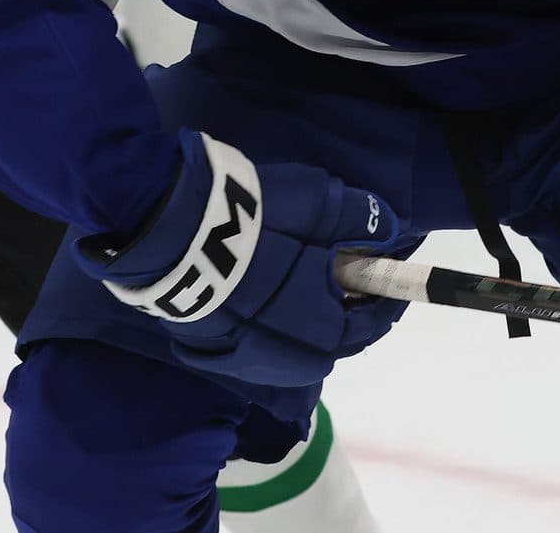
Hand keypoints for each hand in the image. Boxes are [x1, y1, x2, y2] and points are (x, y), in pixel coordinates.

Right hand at [78, 131, 405, 386]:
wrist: (168, 233)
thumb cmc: (253, 219)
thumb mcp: (317, 203)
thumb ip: (359, 217)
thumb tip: (388, 232)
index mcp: (324, 327)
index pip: (371, 320)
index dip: (385, 297)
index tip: (391, 276)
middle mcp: (290, 354)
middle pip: (332, 342)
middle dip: (347, 315)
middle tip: (350, 282)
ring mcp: (246, 356)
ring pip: (293, 351)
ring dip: (308, 327)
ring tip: (308, 293)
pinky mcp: (211, 349)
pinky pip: (255, 347)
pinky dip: (270, 330)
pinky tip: (265, 304)